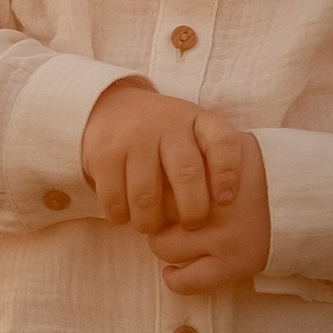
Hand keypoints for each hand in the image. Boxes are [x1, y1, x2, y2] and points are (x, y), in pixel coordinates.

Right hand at [79, 80, 246, 235]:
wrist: (113, 107)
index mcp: (198, 120)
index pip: (223, 142)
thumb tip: (224, 208)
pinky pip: (115, 198)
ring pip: (147, 196)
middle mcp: (167, 124)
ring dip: (150, 221)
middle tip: (191, 225)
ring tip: (151, 225)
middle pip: (186, 174)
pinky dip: (121, 216)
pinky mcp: (104, 153)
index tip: (225, 200)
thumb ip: (213, 162)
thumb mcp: (194, 134)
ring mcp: (134, 137)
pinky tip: (126, 214)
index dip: (228, 174)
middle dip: (192, 211)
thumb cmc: (166, 136)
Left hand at [151, 131, 270, 294]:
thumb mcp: (231, 146)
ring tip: (172, 237)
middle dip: (154, 211)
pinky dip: (175, 278)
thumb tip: (160, 150)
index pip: (157, 177)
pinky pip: (188, 281)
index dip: (153, 182)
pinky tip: (174, 270)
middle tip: (163, 213)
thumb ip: (198, 150)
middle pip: (155, 209)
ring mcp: (222, 237)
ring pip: (162, 245)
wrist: (306, 199)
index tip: (156, 185)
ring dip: (162, 242)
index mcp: (209, 172)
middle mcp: (212, 204)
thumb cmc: (263, 171)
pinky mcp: (233, 265)